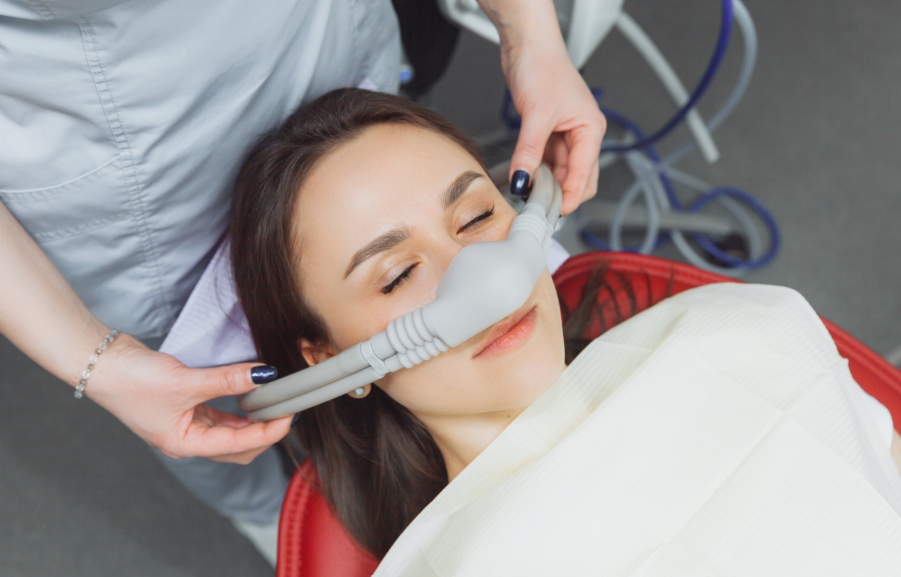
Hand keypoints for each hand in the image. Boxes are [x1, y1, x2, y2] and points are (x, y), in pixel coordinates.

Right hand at [87, 333, 290, 463]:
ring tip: (274, 401)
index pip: (239, 445)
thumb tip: (265, 375)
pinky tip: (251, 395)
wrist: (100, 362)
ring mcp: (187, 424)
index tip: (289, 414)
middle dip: (264, 432)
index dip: (268, 432)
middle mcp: (188, 439)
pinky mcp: (186, 407)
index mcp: (186, 444)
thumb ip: (227, 379)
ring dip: (253, 419)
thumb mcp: (186, 381)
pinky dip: (238, 407)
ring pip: (231, 430)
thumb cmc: (132, 380)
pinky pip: (220, 413)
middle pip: (238, 447)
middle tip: (286, 409)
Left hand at [502, 38, 605, 214]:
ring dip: (546, 183)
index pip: (585, 176)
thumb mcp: (536, 116)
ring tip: (527, 193)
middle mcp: (582, 134)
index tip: (553, 214)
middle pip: (578, 178)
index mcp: (591, 130)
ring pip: (560, 171)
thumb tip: (522, 180)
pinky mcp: (549, 132)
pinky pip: (547, 160)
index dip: (570, 198)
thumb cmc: (543, 67)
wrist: (527, 45)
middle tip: (538, 209)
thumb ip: (529, 152)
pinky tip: (524, 177)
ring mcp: (566, 134)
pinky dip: (537, 170)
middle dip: (560, 194)